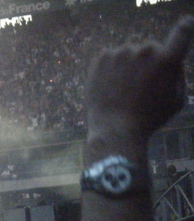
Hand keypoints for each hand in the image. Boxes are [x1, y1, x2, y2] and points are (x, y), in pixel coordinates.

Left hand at [86, 16, 193, 137]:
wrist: (114, 128)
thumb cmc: (149, 118)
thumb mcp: (176, 100)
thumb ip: (177, 75)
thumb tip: (172, 60)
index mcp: (168, 60)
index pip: (182, 33)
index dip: (185, 28)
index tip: (185, 24)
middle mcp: (145, 51)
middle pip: (150, 48)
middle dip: (148, 62)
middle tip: (141, 86)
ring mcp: (122, 52)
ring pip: (129, 53)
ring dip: (128, 65)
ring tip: (124, 90)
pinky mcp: (103, 57)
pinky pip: (112, 57)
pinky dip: (112, 68)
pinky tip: (111, 87)